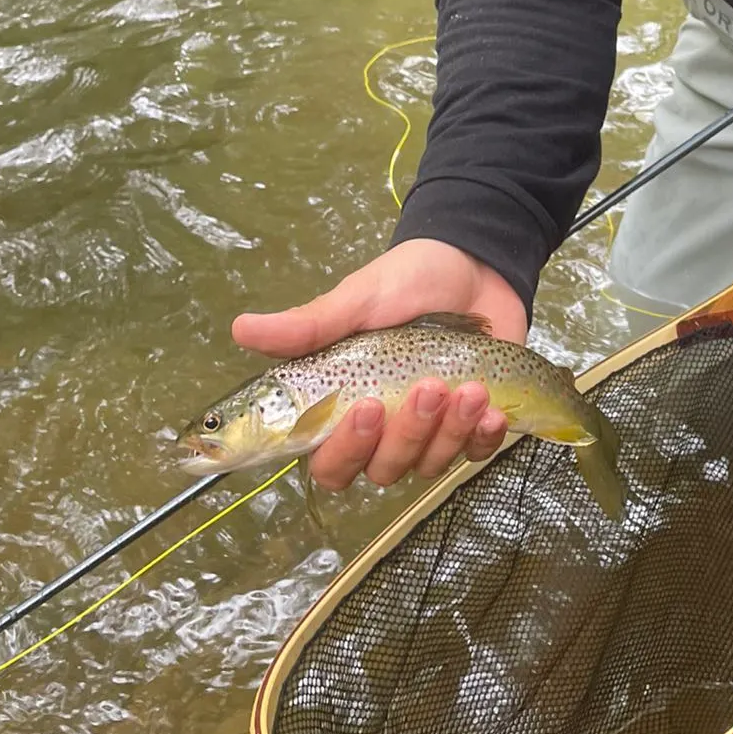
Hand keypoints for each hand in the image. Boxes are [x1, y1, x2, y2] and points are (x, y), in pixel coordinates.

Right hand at [232, 239, 523, 490]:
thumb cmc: (408, 281)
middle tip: (428, 387)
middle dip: (406, 434)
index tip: (366, 407)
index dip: (343, 450)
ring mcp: (428, 431)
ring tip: (470, 388)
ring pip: (427, 465)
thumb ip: (310, 326)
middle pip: (380, 469)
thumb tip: (240, 329)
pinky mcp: (471, 425)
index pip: (327, 461)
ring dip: (449, 432)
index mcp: (342, 405)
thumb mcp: (359, 299)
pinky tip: (492, 411)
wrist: (475, 264)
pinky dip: (482, 439)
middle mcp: (382, 429)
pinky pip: (473, 454)